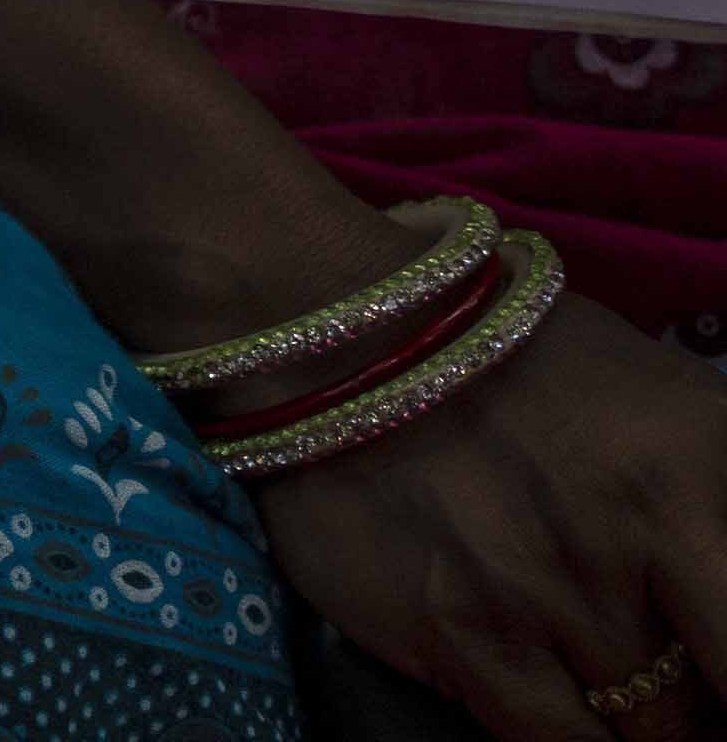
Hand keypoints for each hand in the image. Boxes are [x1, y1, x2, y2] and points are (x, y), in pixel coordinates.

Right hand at [249, 292, 726, 740]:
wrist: (337, 324)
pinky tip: (561, 696)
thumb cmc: (522, 364)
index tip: (720, 679)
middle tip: (683, 696)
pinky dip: (568, 736)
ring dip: (636, 720)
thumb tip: (722, 612)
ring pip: (638, 734)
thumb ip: (721, 506)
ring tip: (616, 683)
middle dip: (702, 713)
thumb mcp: (673, 409)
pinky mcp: (455, 631)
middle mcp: (628, 539)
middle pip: (707, 704)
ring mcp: (537, 591)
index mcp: (695, 473)